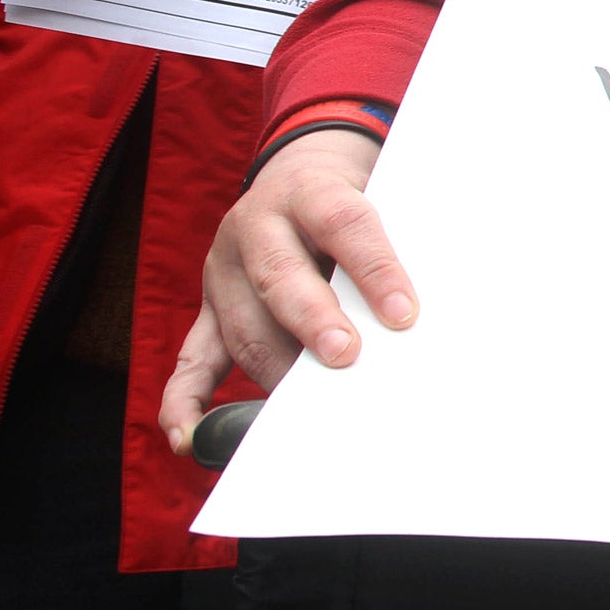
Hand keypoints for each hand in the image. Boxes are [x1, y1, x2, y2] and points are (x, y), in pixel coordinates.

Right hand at [160, 128, 413, 454]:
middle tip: (346, 356)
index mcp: (310, 190)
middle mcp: (257, 226)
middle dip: (314, 322)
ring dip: (277, 368)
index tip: (403, 313)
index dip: (374, 269)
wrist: (298, 174)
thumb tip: (423, 312)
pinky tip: (190, 435)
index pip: (344, 225)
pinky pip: (192, 358)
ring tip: (312, 405)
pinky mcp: (208, 308)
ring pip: (244, 325)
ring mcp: (225, 269)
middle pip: (281, 276)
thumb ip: (399, 243)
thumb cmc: (352, 199)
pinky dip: (186, 401)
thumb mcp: (378, 198)